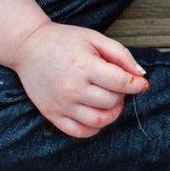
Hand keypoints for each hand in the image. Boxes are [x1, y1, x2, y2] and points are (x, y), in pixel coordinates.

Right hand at [9, 22, 149, 137]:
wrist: (28, 47)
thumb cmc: (64, 40)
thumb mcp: (94, 38)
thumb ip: (120, 55)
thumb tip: (141, 75)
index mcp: (84, 66)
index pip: (120, 82)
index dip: (136, 85)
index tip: (141, 83)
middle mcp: (72, 88)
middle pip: (112, 101)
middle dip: (122, 95)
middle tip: (117, 85)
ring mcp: (61, 104)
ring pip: (99, 121)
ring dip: (112, 113)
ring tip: (110, 100)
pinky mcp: (52, 115)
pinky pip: (79, 132)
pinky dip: (94, 128)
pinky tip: (97, 113)